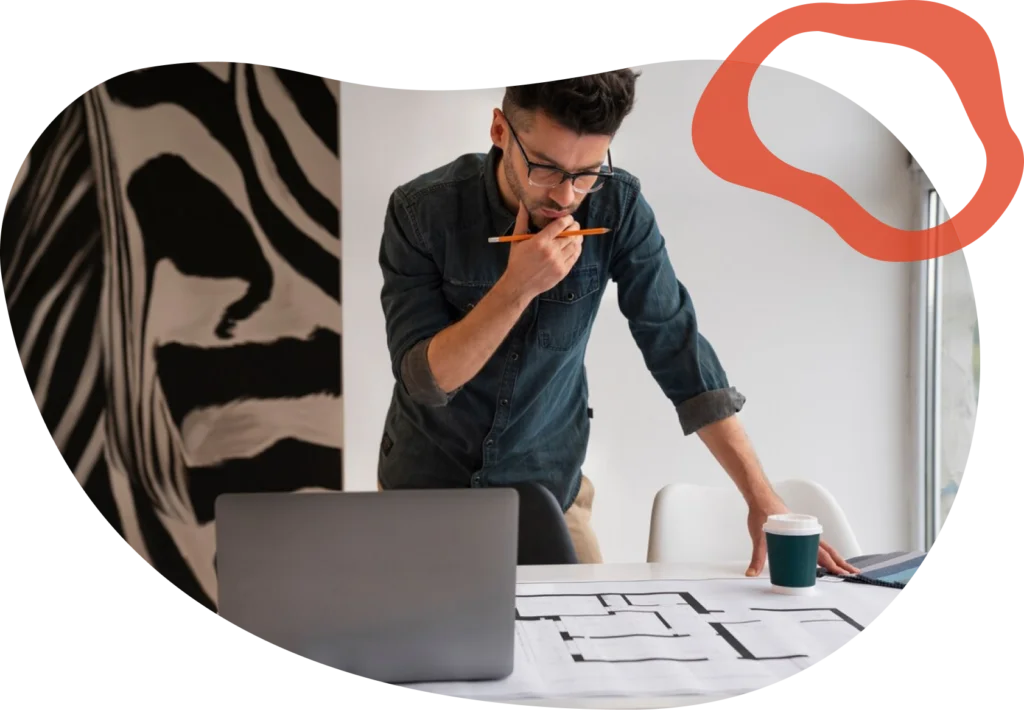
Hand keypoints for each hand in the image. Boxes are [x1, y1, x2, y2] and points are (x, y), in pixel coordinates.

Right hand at [499, 202, 581, 301]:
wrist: (519, 285)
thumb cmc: (517, 261)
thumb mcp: (517, 240)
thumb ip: (522, 220)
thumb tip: (523, 204)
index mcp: (540, 241)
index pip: (560, 225)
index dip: (568, 219)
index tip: (568, 218)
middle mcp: (551, 251)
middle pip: (571, 234)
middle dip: (575, 227)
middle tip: (574, 224)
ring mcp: (558, 262)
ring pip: (575, 245)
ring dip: (578, 237)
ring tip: (576, 234)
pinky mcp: (562, 271)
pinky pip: (575, 257)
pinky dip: (577, 249)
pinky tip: (574, 246)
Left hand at [745, 496, 860, 577]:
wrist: (759, 496)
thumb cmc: (761, 512)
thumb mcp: (759, 537)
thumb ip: (757, 556)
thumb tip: (751, 573)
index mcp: (801, 534)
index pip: (821, 553)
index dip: (832, 564)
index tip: (843, 573)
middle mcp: (806, 533)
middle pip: (827, 551)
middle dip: (840, 563)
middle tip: (852, 573)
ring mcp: (803, 531)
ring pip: (823, 546)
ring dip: (833, 557)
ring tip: (843, 568)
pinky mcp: (797, 530)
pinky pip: (814, 542)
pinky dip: (822, 550)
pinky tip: (822, 557)